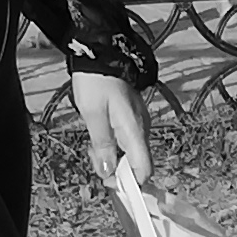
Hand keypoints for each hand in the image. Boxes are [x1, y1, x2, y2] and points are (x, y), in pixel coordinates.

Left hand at [72, 67, 150, 191]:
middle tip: (93, 155)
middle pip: (136, 163)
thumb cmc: (95, 81)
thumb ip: (102, 145)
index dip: (129, 183)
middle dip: (114, 167)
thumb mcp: (93, 114)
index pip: (144, 169)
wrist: (100, 53)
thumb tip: (108, 172)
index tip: (108, 181)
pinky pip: (126, 139)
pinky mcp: (131, 117)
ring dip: (111, 155)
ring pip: (130, 152)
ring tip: (92, 143)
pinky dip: (113, 143)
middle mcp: (141, 127)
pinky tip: (98, 133)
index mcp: (135, 129)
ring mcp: (138, 122)